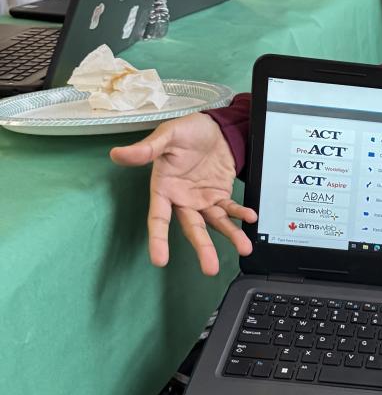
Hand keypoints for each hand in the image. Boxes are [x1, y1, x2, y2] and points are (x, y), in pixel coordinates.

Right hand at [110, 112, 256, 275]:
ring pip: (215, 224)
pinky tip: (250, 217)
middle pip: (192, 228)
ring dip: (229, 236)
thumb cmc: (186, 131)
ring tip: (243, 248)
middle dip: (202, 247)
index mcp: (164, 189)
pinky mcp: (219, 196)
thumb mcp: (168, 134)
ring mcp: (202, 200)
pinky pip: (230, 209)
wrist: (212, 126)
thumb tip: (117, 154)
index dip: (158, 239)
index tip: (159, 260)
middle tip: (210, 268)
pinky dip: (240, 214)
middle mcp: (182, 200)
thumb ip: (147, 149)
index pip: (158, 219)